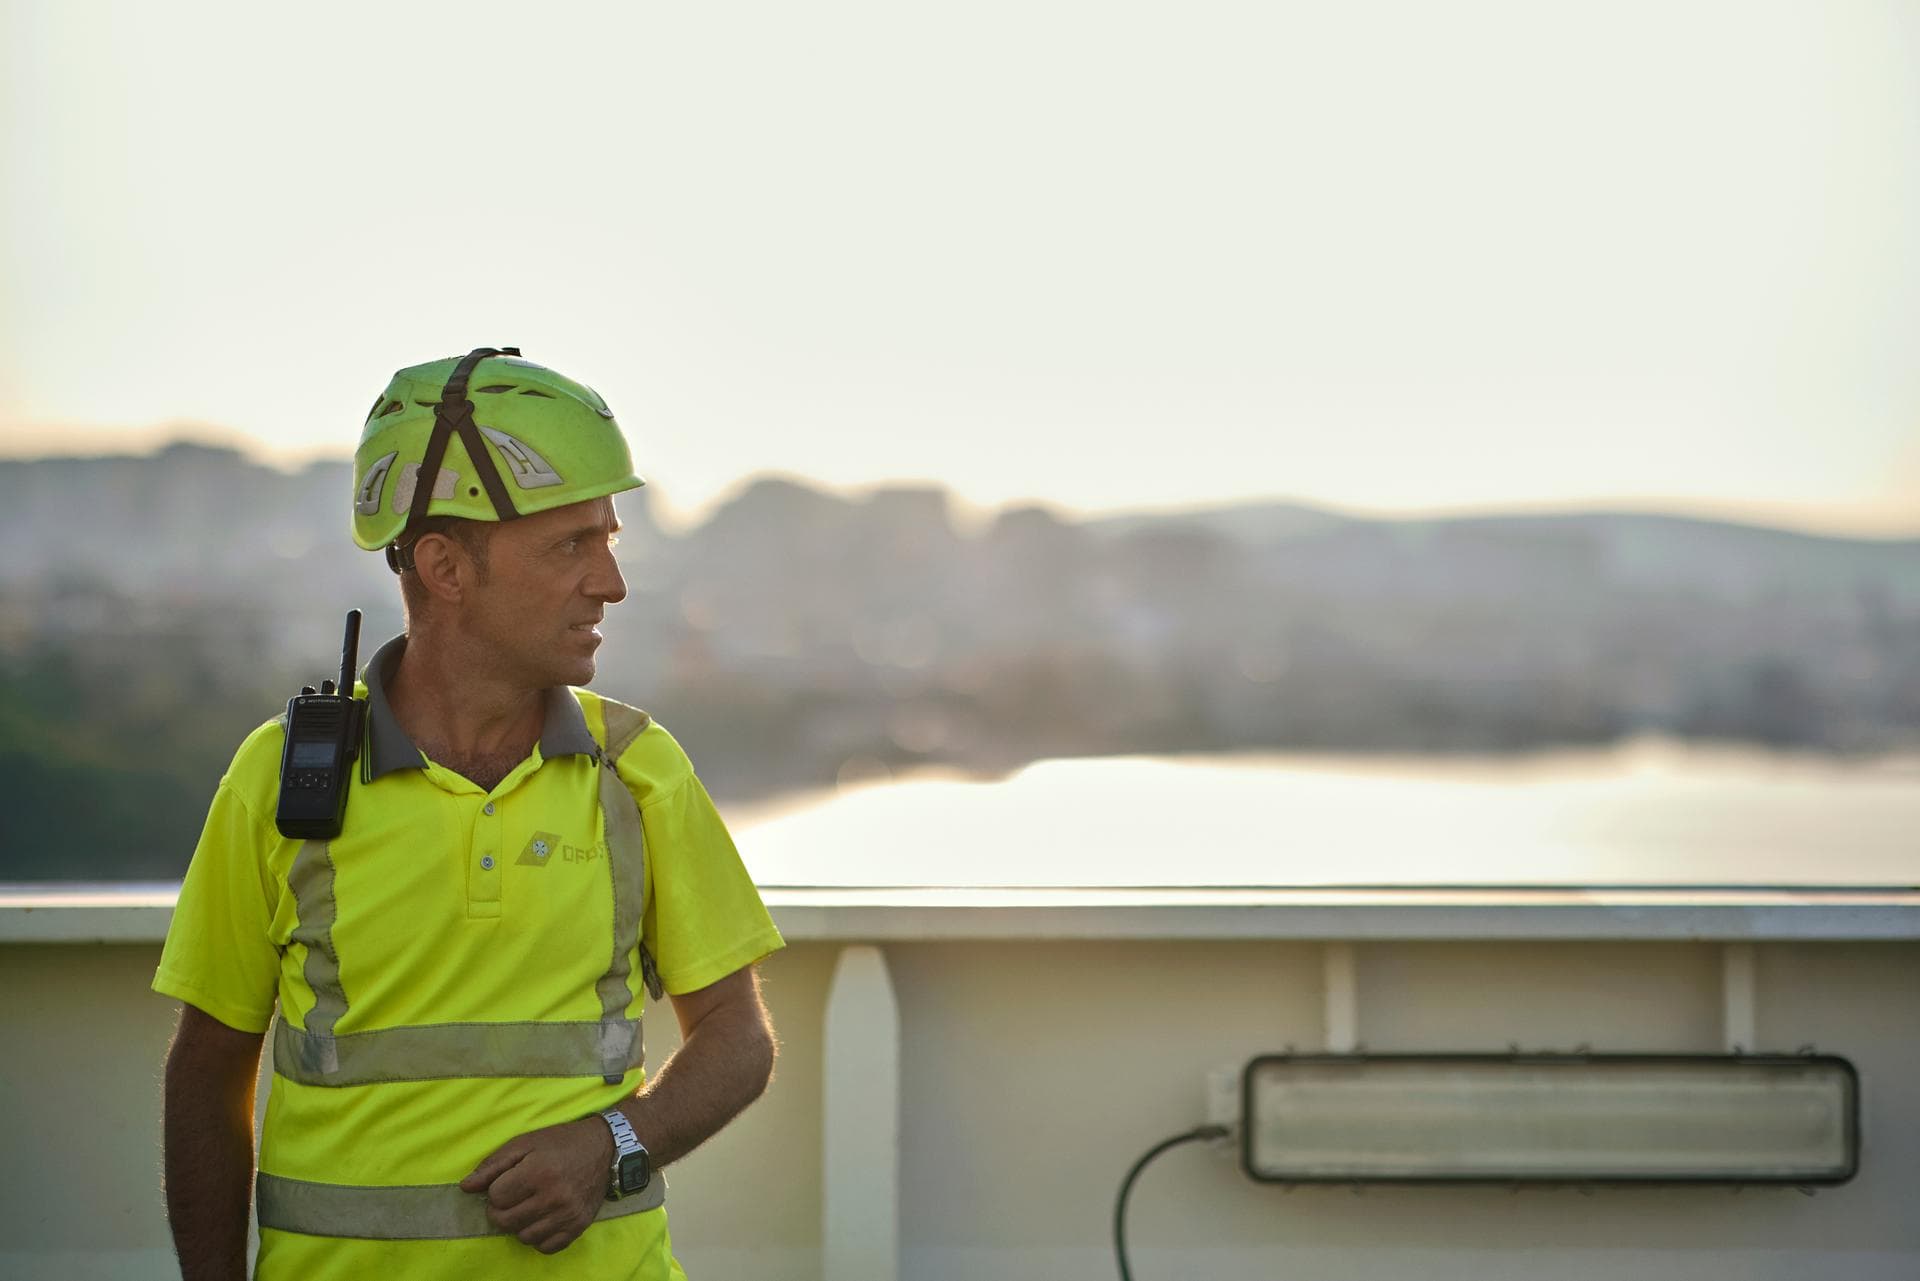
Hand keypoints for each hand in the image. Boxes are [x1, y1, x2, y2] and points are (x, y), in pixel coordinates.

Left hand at [459, 1117, 612, 1253]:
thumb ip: (493, 1165)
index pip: (496, 1198)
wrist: (605, 1149)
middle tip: (514, 1197)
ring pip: (523, 1237)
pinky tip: (543, 1218)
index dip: (497, 1189)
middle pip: (505, 1221)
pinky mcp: (578, 1227)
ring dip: (520, 1224)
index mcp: (538, 1172)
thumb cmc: (560, 1143)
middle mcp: (554, 1197)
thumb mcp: (525, 1143)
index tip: (509, 1181)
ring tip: (530, 1206)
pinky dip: (538, 1237)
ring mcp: (568, 1215)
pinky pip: (545, 1247)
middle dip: (502, 1210)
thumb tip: (465, 1188)